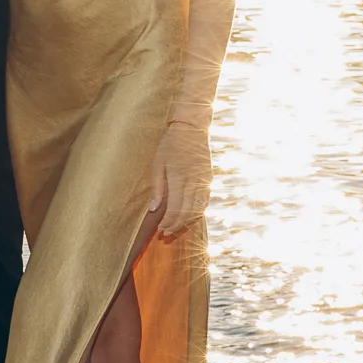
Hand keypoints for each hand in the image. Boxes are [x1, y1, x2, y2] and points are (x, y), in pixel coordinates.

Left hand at [148, 121, 210, 236]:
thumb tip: (154, 209)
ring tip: (175, 228)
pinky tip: (188, 216)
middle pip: (187, 212)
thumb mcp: (157, 163)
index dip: (168, 221)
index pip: (175, 208)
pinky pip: (204, 201)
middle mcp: (194, 182)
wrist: (191, 130)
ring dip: (187, 221)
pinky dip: (196, 212)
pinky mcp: (209, 179)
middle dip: (176, 225)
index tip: (160, 229)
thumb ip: (157, 187)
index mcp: (179, 178)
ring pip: (198, 209)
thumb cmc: (170, 145)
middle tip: (166, 233)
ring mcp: (204, 181)